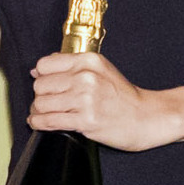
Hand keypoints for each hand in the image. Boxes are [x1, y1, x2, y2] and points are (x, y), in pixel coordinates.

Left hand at [28, 50, 183, 150]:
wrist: (147, 117)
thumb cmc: (122, 96)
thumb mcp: (100, 70)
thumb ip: (70, 65)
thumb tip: (36, 69)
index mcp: (88, 61)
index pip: (44, 65)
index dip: (41, 77)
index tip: (46, 86)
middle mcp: (86, 77)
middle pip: (40, 86)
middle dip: (40, 96)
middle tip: (48, 103)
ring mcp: (86, 99)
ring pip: (41, 104)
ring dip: (38, 112)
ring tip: (45, 114)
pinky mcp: (85, 120)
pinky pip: (49, 121)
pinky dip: (39, 123)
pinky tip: (40, 123)